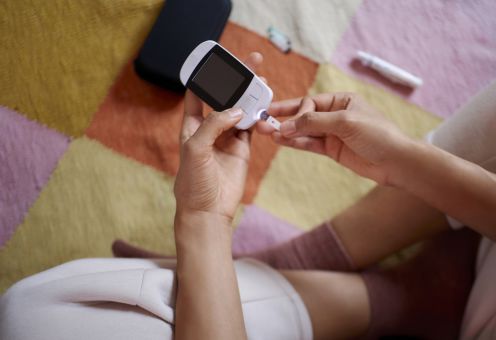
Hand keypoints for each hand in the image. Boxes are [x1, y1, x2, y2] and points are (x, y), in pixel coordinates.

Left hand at [174, 53, 262, 221]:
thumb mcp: (196, 148)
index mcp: (192, 125)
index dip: (207, 76)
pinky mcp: (243, 148)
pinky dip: (260, 116)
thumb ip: (215, 124)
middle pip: (225, 97)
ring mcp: (228, 137)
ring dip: (251, 95)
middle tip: (251, 63)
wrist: (208, 210)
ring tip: (262, 80)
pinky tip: (266, 106)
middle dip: (237, 80)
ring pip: (242, 109)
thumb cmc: (193, 182)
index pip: (198, 93)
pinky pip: (253, 126)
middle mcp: (210, 128)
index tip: (219, 61)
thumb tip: (237, 109)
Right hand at [256, 92, 413, 184]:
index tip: (288, 121)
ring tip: (266, 132)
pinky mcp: (333, 150)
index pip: (311, 102)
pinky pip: (309, 144)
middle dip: (285, 118)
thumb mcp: (345, 122)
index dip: (298, 111)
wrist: (395, 162)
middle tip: (263, 120)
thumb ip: (314, 122)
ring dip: (286, 132)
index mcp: (342, 100)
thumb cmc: (377, 135)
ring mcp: (333, 133)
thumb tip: (288, 125)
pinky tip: (281, 140)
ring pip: (304, 131)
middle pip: (304, 115)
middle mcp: (336, 115)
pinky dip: (295, 142)